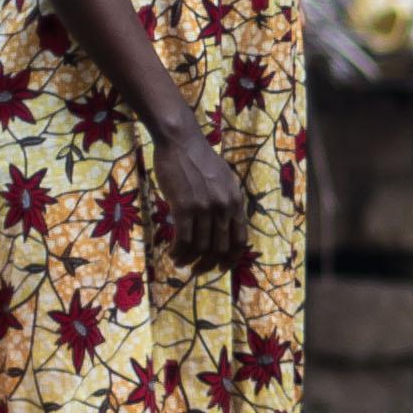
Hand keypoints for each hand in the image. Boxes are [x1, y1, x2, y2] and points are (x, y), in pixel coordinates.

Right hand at [153, 124, 245, 269]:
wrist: (180, 141)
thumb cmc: (199, 159)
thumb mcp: (224, 181)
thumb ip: (226, 202)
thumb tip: (223, 226)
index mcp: (236, 202)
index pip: (240, 240)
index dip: (231, 259)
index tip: (221, 268)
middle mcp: (224, 207)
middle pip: (220, 248)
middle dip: (208, 265)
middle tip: (197, 271)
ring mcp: (205, 208)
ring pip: (200, 247)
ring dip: (189, 260)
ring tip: (180, 262)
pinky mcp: (184, 206)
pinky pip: (183, 239)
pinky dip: (178, 251)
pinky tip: (172, 253)